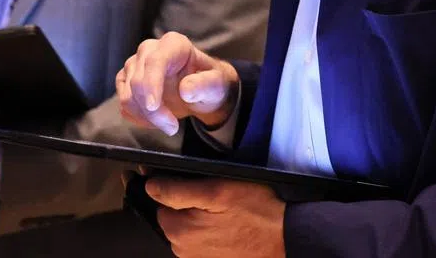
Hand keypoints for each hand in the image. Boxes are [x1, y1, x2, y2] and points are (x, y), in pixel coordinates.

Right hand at [116, 32, 238, 135]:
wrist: (200, 90)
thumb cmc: (208, 82)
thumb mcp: (216, 84)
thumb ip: (204, 85)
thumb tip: (186, 90)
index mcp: (173, 44)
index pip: (155, 61)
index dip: (151, 84)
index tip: (153, 106)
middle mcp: (149, 50)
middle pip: (138, 81)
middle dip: (152, 111)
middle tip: (172, 127)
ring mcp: (134, 65)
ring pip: (127, 96)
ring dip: (145, 117)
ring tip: (169, 125)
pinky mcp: (126, 82)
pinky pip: (124, 105)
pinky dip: (139, 118)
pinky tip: (157, 120)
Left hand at [148, 178, 285, 257]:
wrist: (285, 237)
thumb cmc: (255, 210)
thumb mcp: (216, 190)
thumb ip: (178, 190)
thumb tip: (150, 187)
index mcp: (179, 231)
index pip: (160, 202)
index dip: (175, 188)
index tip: (195, 185)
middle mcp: (183, 250)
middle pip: (173, 217)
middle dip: (187, 205)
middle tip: (215, 198)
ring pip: (188, 229)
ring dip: (199, 218)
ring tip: (224, 211)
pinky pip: (202, 241)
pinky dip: (210, 231)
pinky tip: (228, 225)